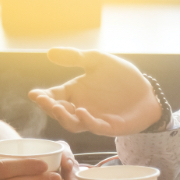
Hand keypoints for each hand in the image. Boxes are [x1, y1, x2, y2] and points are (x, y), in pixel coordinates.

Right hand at [28, 48, 161, 134]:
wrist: (146, 90)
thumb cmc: (121, 76)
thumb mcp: (97, 61)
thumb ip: (75, 57)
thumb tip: (50, 53)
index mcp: (75, 93)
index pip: (54, 97)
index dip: (42, 98)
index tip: (33, 94)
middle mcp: (81, 108)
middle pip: (60, 113)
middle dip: (49, 108)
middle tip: (43, 100)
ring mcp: (95, 119)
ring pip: (74, 124)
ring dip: (64, 117)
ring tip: (57, 107)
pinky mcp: (111, 126)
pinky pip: (96, 127)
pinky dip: (88, 121)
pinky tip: (82, 111)